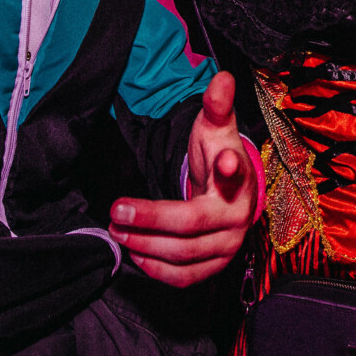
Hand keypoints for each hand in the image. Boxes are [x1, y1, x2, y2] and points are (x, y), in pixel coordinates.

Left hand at [109, 71, 256, 286]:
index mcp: (238, 176)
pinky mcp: (216, 266)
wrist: (231, 193)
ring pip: (184, 254)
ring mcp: (228, 245)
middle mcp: (237, 215)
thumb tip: (221, 77)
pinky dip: (157, 269)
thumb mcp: (215, 127)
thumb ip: (216, 105)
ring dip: (145, 245)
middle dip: (151, 218)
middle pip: (192, 223)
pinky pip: (186, 278)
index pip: (235, 171)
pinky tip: (135, 253)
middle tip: (117, 210)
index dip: (228, 166)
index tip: (221, 162)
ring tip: (117, 230)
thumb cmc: (218, 155)